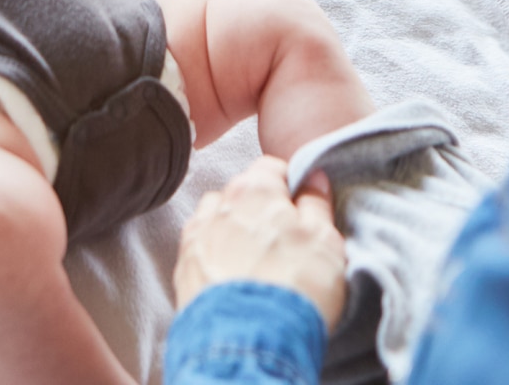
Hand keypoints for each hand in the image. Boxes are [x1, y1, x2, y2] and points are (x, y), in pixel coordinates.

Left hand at [174, 156, 346, 327]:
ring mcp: (197, 236)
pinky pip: (201, 250)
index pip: (271, 167)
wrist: (247, 342)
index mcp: (254, 188)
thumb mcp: (325, 241)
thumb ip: (317, 204)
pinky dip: (214, 257)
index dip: (290, 185)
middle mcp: (219, 204)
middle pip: (242, 193)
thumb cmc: (292, 286)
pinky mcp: (183, 270)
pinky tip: (231, 277)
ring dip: (233, 230)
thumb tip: (314, 178)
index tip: (301, 207)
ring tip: (254, 261)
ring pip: (217, 219)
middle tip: (283, 241)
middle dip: (260, 209)